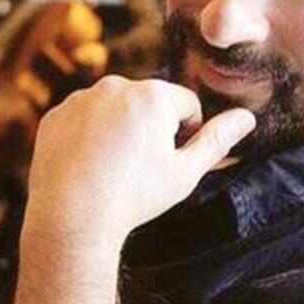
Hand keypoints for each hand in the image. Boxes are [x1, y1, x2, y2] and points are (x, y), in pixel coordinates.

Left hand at [22, 75, 256, 246]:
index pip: (186, 106)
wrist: (72, 218)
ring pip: (116, 108)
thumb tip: (247, 117)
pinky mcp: (56, 114)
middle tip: (139, 168)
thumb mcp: (185, 172)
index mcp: (152, 95)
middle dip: (151, 128)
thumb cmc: (134, 197)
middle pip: (150, 103)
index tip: (168, 162)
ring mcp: (81, 98)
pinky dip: (89, 135)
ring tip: (113, 168)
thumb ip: (217, 140)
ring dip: (121, 128)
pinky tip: (89, 164)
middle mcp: (116, 85)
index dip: (185, 136)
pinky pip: (84, 117)